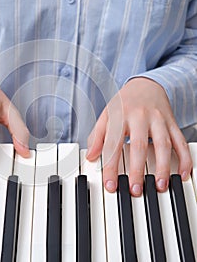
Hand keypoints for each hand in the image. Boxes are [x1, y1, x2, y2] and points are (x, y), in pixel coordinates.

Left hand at [86, 77, 191, 195]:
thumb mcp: (105, 116)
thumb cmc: (123, 104)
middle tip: (135, 190)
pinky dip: (184, 158)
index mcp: (120, 116)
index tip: (110, 184)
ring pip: (163, 144)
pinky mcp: (171, 123)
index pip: (113, 144)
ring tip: (160, 186)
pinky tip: (182, 173)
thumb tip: (91, 157)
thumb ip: (97, 136)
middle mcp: (139, 117)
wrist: (145, 85)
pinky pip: (180, 141)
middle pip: (138, 145)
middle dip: (137, 169)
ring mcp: (158, 119)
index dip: (111, 165)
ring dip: (163, 166)